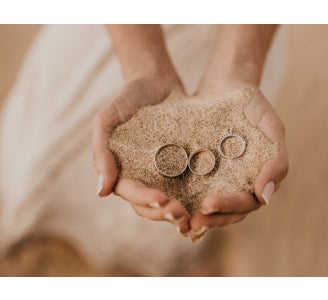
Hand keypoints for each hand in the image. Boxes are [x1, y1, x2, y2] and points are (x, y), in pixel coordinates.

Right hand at [92, 75, 191, 233]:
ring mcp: (163, 173)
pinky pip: (188, 185)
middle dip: (164, 213)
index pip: (131, 193)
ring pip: (170, 201)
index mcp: (122, 171)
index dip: (145, 200)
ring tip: (194, 217)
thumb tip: (102, 192)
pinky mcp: (183, 166)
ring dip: (180, 212)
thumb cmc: (127, 98)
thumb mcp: (107, 120)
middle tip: (182, 216)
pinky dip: (195, 197)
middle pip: (150, 205)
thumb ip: (101, 152)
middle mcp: (142, 177)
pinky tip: (208, 203)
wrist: (155, 82)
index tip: (162, 201)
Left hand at [188, 84, 288, 242]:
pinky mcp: (200, 172)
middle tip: (191, 224)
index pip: (247, 202)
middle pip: (227, 213)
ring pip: (210, 208)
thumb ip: (276, 161)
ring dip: (196, 218)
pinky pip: (192, 191)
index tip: (208, 204)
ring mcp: (220, 179)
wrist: (226, 85)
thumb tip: (265, 198)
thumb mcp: (271, 126)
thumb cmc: (253, 104)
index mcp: (259, 178)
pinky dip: (184, 203)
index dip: (229, 206)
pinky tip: (168, 208)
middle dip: (210, 220)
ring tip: (178, 223)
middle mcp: (240, 184)